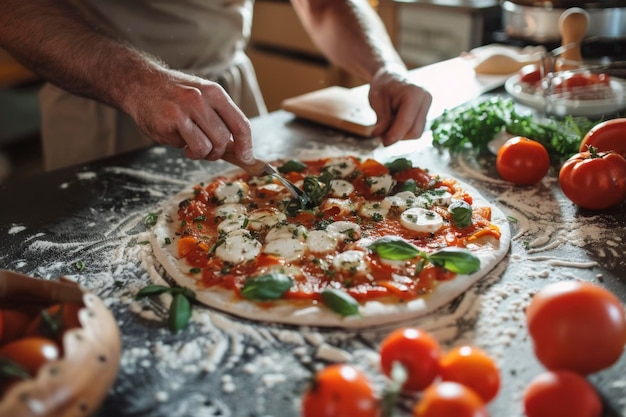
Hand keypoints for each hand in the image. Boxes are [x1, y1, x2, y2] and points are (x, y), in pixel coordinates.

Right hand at [125, 68, 254, 164]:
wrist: (140, 83)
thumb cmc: (176, 96)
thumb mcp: (203, 99)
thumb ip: (221, 121)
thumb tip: (241, 151)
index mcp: (215, 93)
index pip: (241, 124)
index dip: (246, 146)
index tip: (247, 158)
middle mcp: (201, 99)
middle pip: (223, 140)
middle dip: (217, 152)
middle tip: (206, 150)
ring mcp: (183, 110)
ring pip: (206, 148)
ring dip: (200, 153)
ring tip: (189, 143)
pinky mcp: (167, 122)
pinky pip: (184, 147)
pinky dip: (182, 148)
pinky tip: (174, 135)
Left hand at [368, 67, 431, 145]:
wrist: (390, 76)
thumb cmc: (383, 86)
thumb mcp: (376, 100)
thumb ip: (382, 119)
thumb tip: (384, 139)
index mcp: (414, 93)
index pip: (406, 123)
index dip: (394, 135)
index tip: (383, 142)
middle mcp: (426, 99)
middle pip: (414, 132)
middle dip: (397, 136)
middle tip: (382, 132)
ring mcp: (428, 106)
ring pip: (416, 133)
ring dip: (400, 134)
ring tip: (388, 122)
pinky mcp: (426, 113)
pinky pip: (416, 130)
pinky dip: (404, 131)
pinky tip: (396, 121)